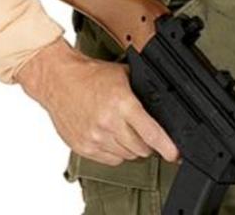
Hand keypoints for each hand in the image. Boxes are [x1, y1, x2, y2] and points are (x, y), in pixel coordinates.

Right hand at [15, 36, 180, 165]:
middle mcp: (109, 123)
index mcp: (122, 103)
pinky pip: (110, 161)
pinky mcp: (84, 147)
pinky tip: (112, 137)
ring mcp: (95, 138)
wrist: (59, 80)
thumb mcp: (123, 74)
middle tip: (146, 133)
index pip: (151, 132)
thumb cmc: (90, 75)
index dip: (166, 146)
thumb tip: (162, 103)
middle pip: (141, 148)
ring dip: (132, 148)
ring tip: (126, 130)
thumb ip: (142, 90)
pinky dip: (116, 152)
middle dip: (149, 144)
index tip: (175, 154)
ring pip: (127, 156)